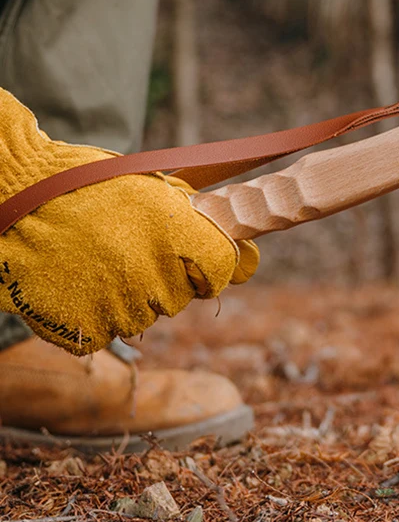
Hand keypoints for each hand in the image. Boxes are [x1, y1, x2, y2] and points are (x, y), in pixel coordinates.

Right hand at [0, 88, 258, 354]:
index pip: (220, 271)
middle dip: (162, 279)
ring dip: (127, 297)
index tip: (187, 258)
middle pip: (180, 298)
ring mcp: (120, 306)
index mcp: (177, 235)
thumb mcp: (154, 193)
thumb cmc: (88, 188)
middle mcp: (155, 275)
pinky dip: (95, 315)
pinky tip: (77, 283)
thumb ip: (205, 229)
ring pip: (143, 317)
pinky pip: (106, 333)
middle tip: (124, 250)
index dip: (206, 266)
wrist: (12, 198)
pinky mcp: (86, 330)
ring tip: (95, 263)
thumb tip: (252, 263)